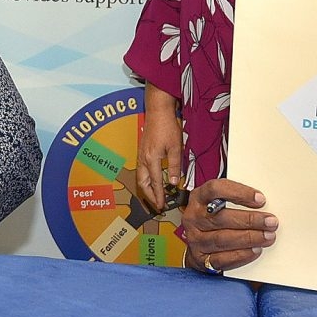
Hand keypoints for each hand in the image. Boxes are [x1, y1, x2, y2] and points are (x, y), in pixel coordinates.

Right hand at [135, 91, 183, 213]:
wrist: (157, 110)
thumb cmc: (168, 127)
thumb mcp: (176, 147)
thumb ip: (174, 166)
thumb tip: (175, 184)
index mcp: (151, 159)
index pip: (156, 183)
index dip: (159, 196)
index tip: (162, 206)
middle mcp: (143, 159)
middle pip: (143, 183)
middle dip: (149, 196)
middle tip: (157, 205)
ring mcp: (141, 154)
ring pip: (141, 177)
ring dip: (147, 188)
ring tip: (154, 195)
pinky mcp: (142, 150)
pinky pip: (142, 170)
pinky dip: (146, 179)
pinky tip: (152, 180)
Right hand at [181, 178, 275, 273]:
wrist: (196, 244)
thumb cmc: (213, 218)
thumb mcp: (218, 202)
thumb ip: (236, 200)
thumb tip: (263, 203)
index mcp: (198, 198)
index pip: (215, 189)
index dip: (239, 193)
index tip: (260, 199)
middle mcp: (194, 217)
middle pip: (221, 217)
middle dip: (250, 220)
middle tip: (271, 221)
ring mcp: (195, 239)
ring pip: (222, 239)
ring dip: (249, 238)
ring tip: (268, 236)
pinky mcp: (201, 258)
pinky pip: (222, 259)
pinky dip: (241, 255)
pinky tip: (255, 250)